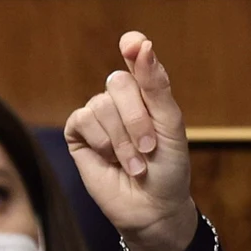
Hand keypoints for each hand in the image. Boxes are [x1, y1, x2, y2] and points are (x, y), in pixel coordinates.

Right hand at [63, 32, 198, 250]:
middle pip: (118, 83)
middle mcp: (120, 99)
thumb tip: (140, 45)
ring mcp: (98, 116)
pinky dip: (101, 142)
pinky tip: (110, 160)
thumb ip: (156, 86)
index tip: (133, 45)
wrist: (154, 206)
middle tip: (149, 148)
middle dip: (136, 118)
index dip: (133, 48)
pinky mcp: (79, 134)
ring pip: (101, 105)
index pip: (136, 57)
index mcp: (146, 92)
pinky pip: (82, 120)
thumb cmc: (168, 167)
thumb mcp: (171, 125)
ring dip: (122, 139)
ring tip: (134, 163)